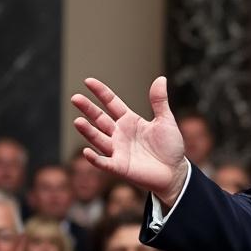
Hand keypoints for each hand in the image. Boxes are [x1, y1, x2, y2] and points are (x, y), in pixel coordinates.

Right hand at [71, 76, 188, 205]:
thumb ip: (159, 101)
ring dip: (88, 131)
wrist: (175, 172)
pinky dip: (95, 159)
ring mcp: (118, 150)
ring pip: (98, 138)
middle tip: (75, 98)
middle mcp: (120, 134)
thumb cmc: (170, 147)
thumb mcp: (166, 121)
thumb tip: (161, 78)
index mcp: (129, 121)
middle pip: (100, 119)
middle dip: (88, 109)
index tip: (88, 81)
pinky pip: (104, 162)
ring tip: (78, 122)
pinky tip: (87, 151)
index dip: (101, 92)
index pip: (112, 103)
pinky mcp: (120, 167)